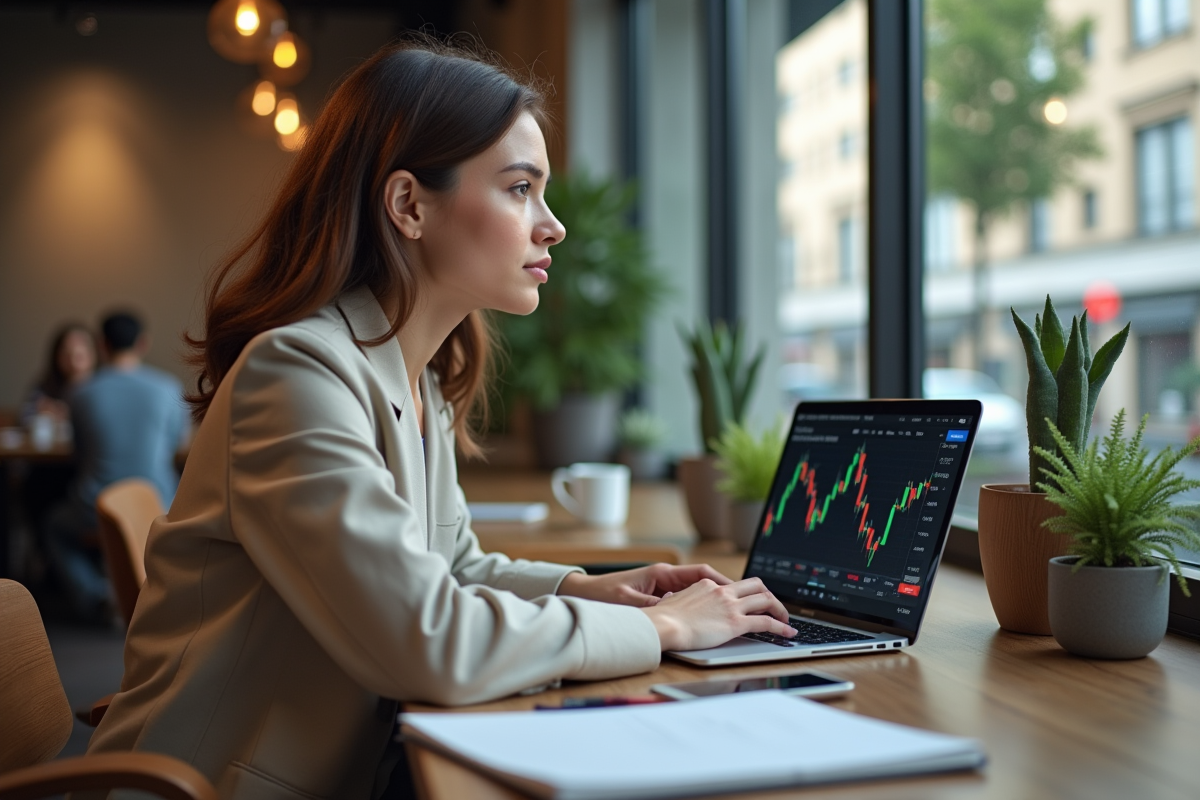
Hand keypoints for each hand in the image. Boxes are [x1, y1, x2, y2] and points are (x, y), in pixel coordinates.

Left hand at [557, 563, 732, 606]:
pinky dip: (701, 606)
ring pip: (698, 589)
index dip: (722, 581)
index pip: (700, 572)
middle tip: (749, 601)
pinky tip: (709, 618)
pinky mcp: (657, 595)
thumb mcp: (628, 603)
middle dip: (727, 589)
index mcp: (661, 574)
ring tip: (736, 611)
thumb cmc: (603, 595)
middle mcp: (665, 577)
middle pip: (705, 579)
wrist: (584, 592)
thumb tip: (669, 613)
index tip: (739, 592)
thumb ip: (650, 608)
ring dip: (716, 598)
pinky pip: (686, 598)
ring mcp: (662, 585)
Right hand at [638, 577, 796, 651]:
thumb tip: (672, 599)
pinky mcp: (736, 623)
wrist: (665, 625)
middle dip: (769, 595)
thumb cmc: (663, 618)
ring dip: (779, 609)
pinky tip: (788, 632)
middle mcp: (722, 591)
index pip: (734, 585)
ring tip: (786, 620)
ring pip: (766, 600)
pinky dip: (781, 626)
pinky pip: (766, 622)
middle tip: (774, 607)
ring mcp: (731, 606)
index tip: (751, 601)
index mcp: (708, 584)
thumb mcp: (673, 602)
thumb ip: (679, 599)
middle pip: (756, 585)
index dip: (747, 594)